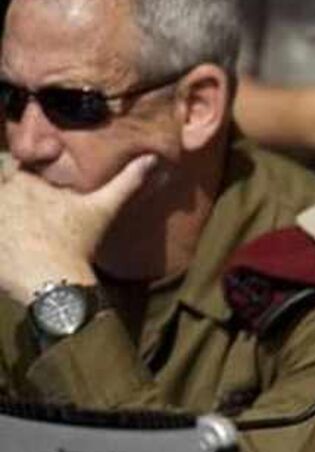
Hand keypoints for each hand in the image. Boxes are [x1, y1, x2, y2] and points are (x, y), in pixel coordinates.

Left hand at [0, 154, 155, 300]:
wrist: (56, 283)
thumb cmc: (78, 244)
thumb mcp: (102, 209)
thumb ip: (125, 182)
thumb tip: (152, 159)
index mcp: (25, 182)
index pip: (16, 168)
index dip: (27, 182)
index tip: (39, 198)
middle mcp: (2, 195)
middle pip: (3, 188)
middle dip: (14, 201)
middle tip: (31, 220)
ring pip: (0, 209)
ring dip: (7, 218)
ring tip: (23, 234)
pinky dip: (2, 239)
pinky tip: (13, 248)